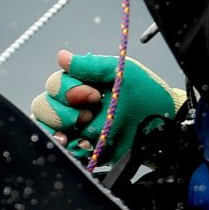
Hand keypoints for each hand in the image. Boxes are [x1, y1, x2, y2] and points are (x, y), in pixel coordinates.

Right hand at [30, 50, 186, 160]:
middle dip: (61, 111)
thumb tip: (61, 57)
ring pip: (46, 129)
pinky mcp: (85, 150)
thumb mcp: (122, 72)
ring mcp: (78, 130)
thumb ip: (90, 65)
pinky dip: (68, 149)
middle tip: (89, 114)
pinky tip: (84, 145)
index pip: (53, 85)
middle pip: (43, 107)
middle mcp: (75, 107)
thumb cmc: (148, 95)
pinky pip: (62, 152)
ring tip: (79, 129)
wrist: (166, 127)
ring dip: (58, 129)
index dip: (67, 90)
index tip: (95, 94)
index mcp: (81, 85)